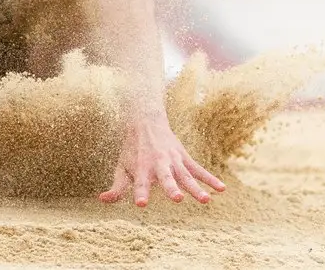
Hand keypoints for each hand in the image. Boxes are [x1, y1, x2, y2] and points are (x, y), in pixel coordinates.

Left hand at [99, 115, 224, 206]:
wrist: (145, 121)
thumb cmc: (131, 150)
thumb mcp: (121, 166)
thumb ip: (117, 186)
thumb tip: (102, 200)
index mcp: (141, 168)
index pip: (140, 183)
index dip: (141, 192)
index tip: (142, 203)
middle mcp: (158, 164)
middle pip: (166, 178)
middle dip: (171, 188)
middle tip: (178, 198)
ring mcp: (174, 160)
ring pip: (186, 176)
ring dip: (196, 187)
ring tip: (206, 200)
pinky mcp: (184, 158)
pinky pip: (199, 170)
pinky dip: (210, 179)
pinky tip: (222, 189)